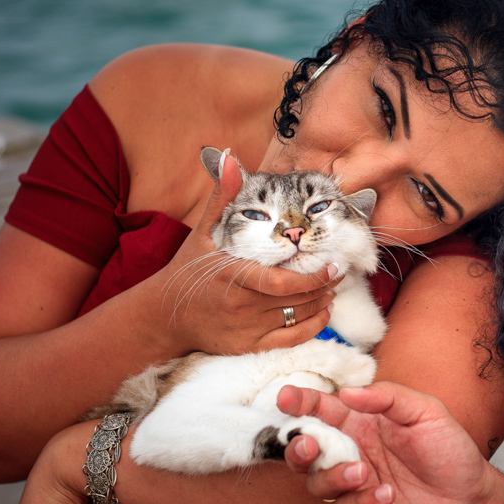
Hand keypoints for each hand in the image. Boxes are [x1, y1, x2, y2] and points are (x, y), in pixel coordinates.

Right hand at [154, 152, 340, 354]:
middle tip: (339, 271)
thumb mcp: (202, 232)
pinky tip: (323, 312)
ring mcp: (244, 329)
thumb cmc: (188, 270)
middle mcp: (239, 305)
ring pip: (295, 318)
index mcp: (231, 275)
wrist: (164, 316)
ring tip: (333, 286)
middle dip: (323, 285)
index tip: (332, 264)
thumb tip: (231, 157)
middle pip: (294, 299)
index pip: (280, 282)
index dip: (312, 277)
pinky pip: (290, 340)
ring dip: (321, 303)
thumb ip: (221, 196)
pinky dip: (312, 327)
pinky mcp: (248, 346)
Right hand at [279, 382, 498, 503]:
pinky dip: (361, 502)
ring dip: (334, 477)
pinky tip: (387, 494)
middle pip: (305, 451)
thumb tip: (348, 392)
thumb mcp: (426, 412)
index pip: (321, 409)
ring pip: (317, 483)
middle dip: (297, 448)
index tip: (287, 398)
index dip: (301, 402)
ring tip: (363, 472)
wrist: (473, 499)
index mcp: (361, 422)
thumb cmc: (450, 450)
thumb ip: (388, 397)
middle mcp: (351, 452)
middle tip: (308, 444)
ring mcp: (355, 486)